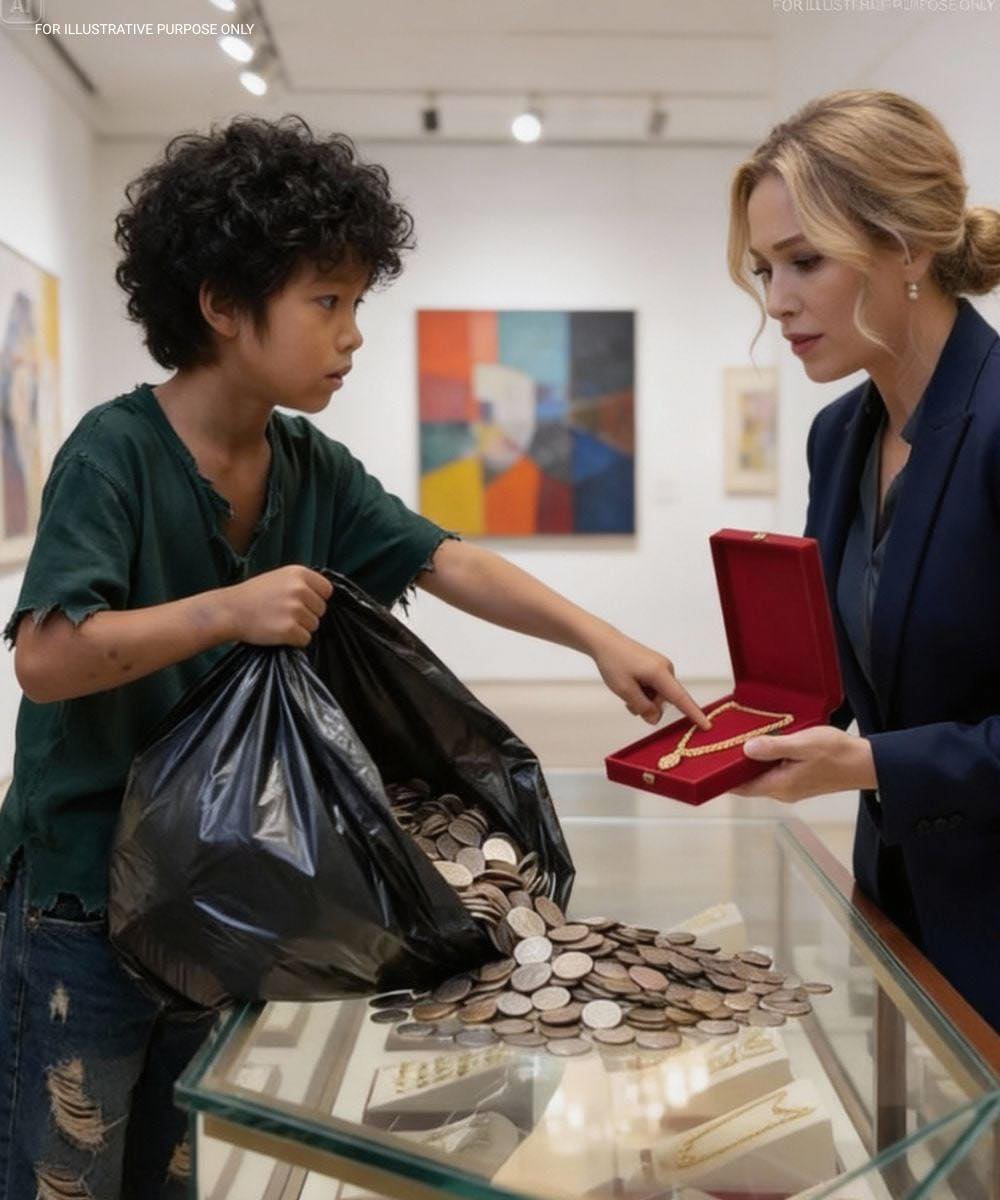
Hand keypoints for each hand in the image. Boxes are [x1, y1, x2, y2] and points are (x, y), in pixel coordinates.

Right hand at [219, 565, 333, 647]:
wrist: (228, 611)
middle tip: (284, 614)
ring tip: (278, 621)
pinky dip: (294, 640)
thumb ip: (302, 584)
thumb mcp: (279, 578)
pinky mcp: (289, 629)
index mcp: (299, 573)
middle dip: (307, 615)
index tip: (302, 603)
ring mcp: (294, 609)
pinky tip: (277, 632)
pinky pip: (305, 640)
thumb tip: (324, 597)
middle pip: (321, 610)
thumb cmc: (254, 596)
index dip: (316, 599)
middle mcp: (299, 589)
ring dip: (300, 628)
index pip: (327, 590)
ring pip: (314, 626)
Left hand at [591, 631, 709, 728]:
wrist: (605, 642)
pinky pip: (655, 688)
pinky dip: (643, 691)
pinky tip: (631, 684)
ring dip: (643, 699)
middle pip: (664, 701)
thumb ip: (643, 707)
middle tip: (627, 701)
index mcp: (660, 673)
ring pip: (658, 696)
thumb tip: (656, 719)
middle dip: (647, 706)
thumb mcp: (625, 691)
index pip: (680, 699)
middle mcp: (666, 669)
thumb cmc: (614, 663)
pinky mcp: (657, 667)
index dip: (694, 714)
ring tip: (627, 688)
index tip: (707, 726)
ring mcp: (662, 667)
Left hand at [733, 725, 876, 802]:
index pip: (742, 788)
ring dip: (750, 763)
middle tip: (719, 748)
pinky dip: (765, 762)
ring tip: (737, 744)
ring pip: (761, 777)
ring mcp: (792, 787)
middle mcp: (783, 791)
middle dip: (734, 768)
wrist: (865, 763)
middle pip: (749, 782)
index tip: (708, 765)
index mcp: (780, 786)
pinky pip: (774, 773)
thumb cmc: (836, 753)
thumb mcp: (803, 744)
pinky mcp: (799, 780)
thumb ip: (774, 748)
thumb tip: (747, 749)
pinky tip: (764, 745)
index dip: (723, 778)